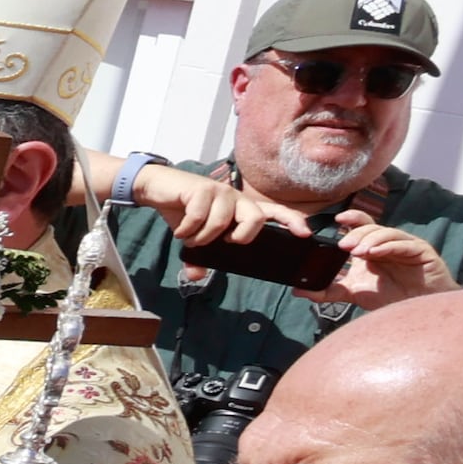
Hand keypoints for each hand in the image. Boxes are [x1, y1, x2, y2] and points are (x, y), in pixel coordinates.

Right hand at [117, 161, 308, 252]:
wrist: (159, 187)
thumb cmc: (183, 210)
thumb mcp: (195, 235)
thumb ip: (199, 256)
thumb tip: (196, 276)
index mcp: (241, 208)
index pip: (274, 212)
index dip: (292, 221)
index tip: (304, 234)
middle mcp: (236, 198)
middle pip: (255, 219)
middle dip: (240, 237)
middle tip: (222, 242)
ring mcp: (220, 191)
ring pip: (222, 223)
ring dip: (202, 238)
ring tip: (191, 238)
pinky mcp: (201, 189)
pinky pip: (199, 217)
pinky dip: (188, 230)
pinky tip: (181, 231)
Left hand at [326, 216, 456, 308]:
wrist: (416, 309)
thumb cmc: (389, 296)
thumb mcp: (355, 293)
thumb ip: (329, 291)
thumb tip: (299, 291)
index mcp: (372, 247)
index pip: (361, 226)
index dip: (351, 219)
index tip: (336, 219)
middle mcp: (388, 242)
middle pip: (372, 228)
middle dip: (356, 234)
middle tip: (343, 245)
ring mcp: (405, 245)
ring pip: (387, 233)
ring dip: (371, 239)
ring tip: (358, 251)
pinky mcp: (421, 251)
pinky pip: (403, 244)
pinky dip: (388, 246)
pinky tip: (376, 252)